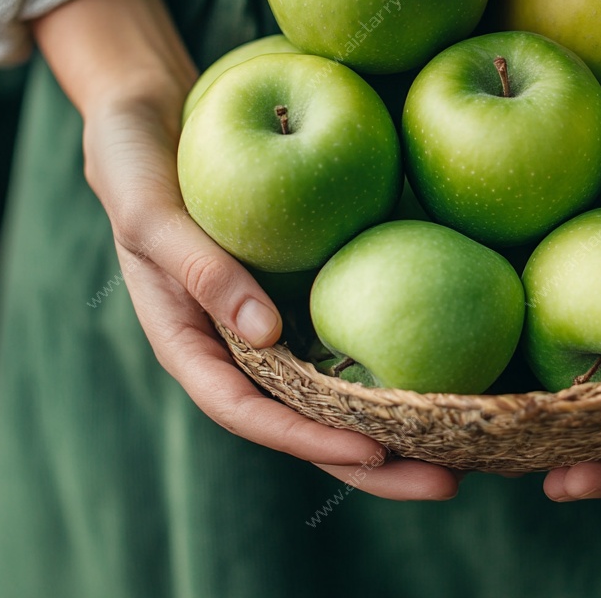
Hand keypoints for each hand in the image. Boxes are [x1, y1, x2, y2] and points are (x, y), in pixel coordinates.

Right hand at [35, 0, 459, 499]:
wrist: (152, 118)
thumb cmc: (135, 163)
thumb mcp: (152, 212)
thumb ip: (199, 269)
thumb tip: (267, 333)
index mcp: (190, 343)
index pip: (248, 411)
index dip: (308, 439)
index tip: (373, 451)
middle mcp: (237, 346)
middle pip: (306, 423)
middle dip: (373, 462)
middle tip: (449, 482)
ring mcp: (273, 323)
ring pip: (335, 393)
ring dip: (395, 426)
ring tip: (465, 449)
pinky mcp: (304, 288)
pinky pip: (350, 335)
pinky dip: (392, 360)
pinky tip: (449, 373)